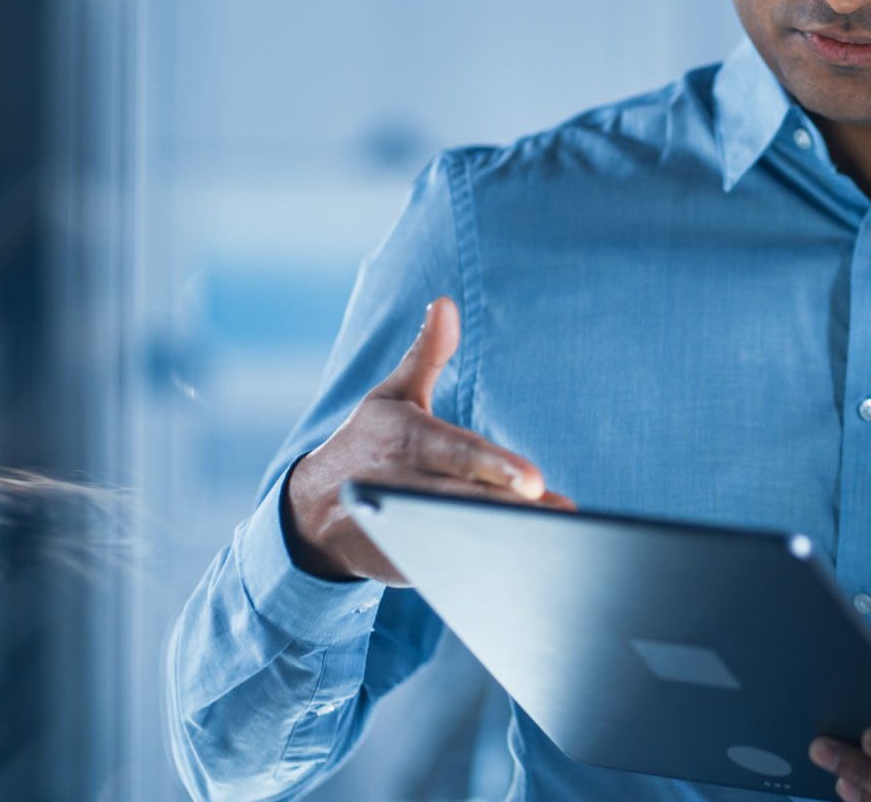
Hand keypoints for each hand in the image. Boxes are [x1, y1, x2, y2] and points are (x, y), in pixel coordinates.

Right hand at [281, 296, 572, 583]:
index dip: (495, 469)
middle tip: (559, 513)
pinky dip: (489, 567)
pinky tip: (531, 564)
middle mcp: (406, 487)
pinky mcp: (412, 565)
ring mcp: (408, 531)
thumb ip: (426, 354)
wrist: (311, 514)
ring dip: (509, 541)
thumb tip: (445, 303)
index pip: (458, 455)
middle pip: (469, 502)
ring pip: (465, 537)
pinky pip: (455, 566)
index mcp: (408, 442)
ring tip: (558, 539)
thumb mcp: (391, 396)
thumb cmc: (368, 443)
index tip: (533, 479)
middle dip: (513, 510)